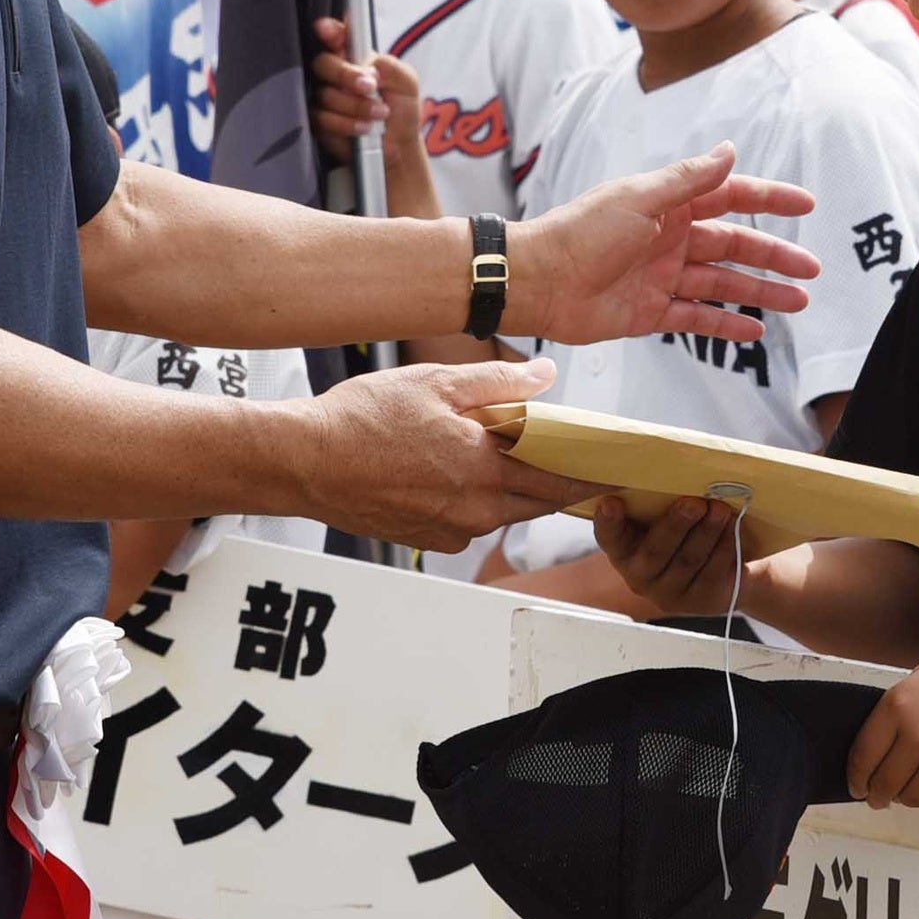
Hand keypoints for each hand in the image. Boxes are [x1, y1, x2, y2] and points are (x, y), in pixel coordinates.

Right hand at [283, 356, 571, 551]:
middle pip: (537, 501)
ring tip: (504, 452)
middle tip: (573, 458)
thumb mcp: (435, 383)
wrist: (305, 462)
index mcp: (483, 470)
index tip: (613, 467)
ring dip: (513, 487)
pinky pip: (469, 521)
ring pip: (502, 511)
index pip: (559, 480)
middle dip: (557, 481)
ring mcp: (450, 532)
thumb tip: (545, 376)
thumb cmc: (362, 420)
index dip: (589, 473)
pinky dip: (476, 500)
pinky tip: (455, 470)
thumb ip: (499, 382)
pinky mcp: (428, 542)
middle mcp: (474, 511)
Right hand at [307, 18, 406, 163]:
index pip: (336, 36)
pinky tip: (365, 127)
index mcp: (355, 57)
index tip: (327, 29)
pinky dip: (347, 123)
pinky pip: (323, 119)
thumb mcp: (406, 83)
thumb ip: (391, 67)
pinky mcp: (319, 122)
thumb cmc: (400, 110)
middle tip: (369, 86)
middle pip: (323, 63)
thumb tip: (369, 66)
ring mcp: (325, 98)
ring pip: (325, 95)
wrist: (398, 146)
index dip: (329, 30)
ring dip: (355, 105)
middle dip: (345, 75)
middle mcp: (336, 75)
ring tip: (379, 114)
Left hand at [510, 145, 820, 345]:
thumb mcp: (640, 198)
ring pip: (723, 284)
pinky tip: (755, 330)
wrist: (538, 282)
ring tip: (798, 302)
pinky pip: (698, 317)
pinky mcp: (651, 312)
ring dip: (760, 291)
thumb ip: (688, 180)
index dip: (769, 200)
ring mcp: (663, 277)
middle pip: (735, 245)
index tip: (805, 205)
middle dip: (774, 256)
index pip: (731, 197)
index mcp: (670, 205)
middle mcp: (671, 239)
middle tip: (811, 270)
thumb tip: (729, 150)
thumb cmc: (581, 232)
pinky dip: (726, 324)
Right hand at [594, 493, 751, 615]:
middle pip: (655, 552)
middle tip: (694, 502)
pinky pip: (712, 571)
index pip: (609, 537)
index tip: (611, 502)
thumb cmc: (684, 529)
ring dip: (707, 532)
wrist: (722, 569)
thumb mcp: (663, 516)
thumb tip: (664, 465)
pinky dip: (724, 545)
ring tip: (720, 509)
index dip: (607, 522)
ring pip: (688, 560)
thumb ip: (655, 500)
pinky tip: (732, 526)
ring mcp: (670, 593)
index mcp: (622, 550)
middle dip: (676, 524)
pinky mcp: (701, 600)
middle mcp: (640, 577)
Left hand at [849, 627, 918, 808]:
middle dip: (878, 795)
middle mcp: (916, 738)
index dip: (856, 778)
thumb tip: (884, 751)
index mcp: (897, 707)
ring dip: (910, 796)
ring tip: (916, 785)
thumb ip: (898, 713)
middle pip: (884, 785)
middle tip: (879, 798)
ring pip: (914, 799)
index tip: (857, 787)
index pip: (862, 757)